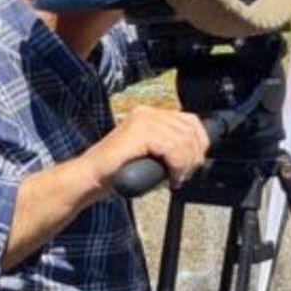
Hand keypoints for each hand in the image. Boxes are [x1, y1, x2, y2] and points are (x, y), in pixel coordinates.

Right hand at [81, 105, 208, 193]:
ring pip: (182, 140)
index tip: (196, 161)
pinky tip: (171, 178)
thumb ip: (170, 148)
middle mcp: (147, 113)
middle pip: (189, 129)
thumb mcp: (151, 154)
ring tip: (177, 177)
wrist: (91, 177)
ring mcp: (142, 121)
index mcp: (150, 114)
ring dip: (186, 163)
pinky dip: (177, 166)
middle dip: (194, 155)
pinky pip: (171, 148)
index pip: (190, 120)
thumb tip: (197, 154)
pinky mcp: (139, 133)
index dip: (199, 141)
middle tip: (186, 174)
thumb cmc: (119, 171)